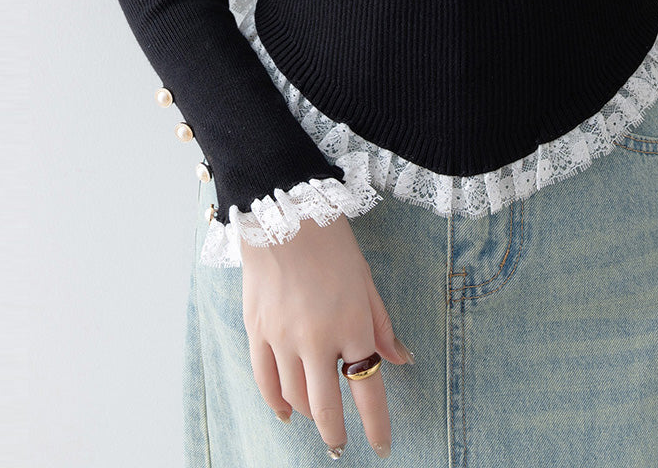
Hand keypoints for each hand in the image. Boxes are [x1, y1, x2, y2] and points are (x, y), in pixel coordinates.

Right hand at [240, 213, 414, 458]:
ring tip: (318, 418)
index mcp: (352, 324)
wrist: (284, 213)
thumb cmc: (332, 242)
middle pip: (326, 407)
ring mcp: (282, 337)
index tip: (382, 447)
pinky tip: (286, 411)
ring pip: (295, 396)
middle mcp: (317, 338)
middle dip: (336, 434)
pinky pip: (265, 380)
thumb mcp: (366, 280)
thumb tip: (401, 359)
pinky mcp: (257, 330)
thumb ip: (382, 324)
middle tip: (341, 447)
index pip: (368, 388)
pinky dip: (276, 402)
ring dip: (309, 415)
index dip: (377, 425)